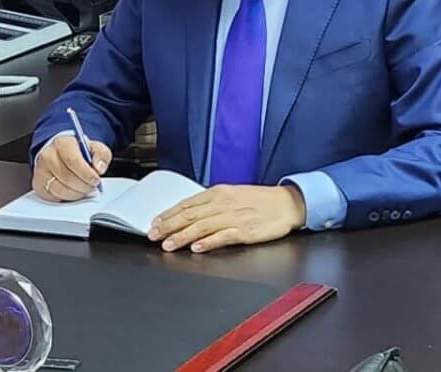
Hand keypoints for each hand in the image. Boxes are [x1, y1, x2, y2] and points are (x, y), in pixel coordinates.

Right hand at [32, 136, 112, 202]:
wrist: (61, 154)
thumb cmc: (78, 152)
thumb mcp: (94, 148)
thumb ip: (101, 155)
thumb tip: (98, 167)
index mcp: (61, 143)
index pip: (73, 161)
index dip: (86, 173)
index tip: (96, 180)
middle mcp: (47, 156)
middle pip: (67, 177)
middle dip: (84, 186)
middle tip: (92, 186)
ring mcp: (41, 172)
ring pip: (61, 190)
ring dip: (77, 193)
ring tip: (84, 188)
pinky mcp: (39, 185)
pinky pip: (55, 198)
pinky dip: (68, 198)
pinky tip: (73, 190)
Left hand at [147, 184, 306, 252]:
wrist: (287, 203)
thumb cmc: (259, 200)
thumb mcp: (231, 194)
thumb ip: (210, 204)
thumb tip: (188, 213)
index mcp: (218, 193)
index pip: (187, 204)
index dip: (168, 214)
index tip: (154, 224)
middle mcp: (223, 203)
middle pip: (190, 215)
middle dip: (169, 226)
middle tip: (154, 236)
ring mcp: (234, 217)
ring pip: (202, 227)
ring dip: (183, 236)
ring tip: (168, 245)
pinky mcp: (245, 231)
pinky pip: (223, 237)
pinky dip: (208, 242)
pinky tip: (197, 248)